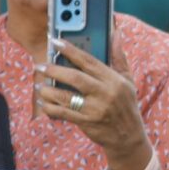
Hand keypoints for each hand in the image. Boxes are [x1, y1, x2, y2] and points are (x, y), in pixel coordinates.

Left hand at [37, 43, 151, 169]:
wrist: (128, 136)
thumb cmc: (126, 105)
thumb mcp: (127, 80)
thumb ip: (118, 57)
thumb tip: (115, 33)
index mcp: (114, 80)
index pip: (89, 61)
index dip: (71, 50)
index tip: (56, 42)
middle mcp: (105, 93)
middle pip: (75, 78)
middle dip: (54, 70)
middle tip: (40, 66)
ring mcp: (95, 109)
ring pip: (66, 97)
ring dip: (49, 90)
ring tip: (39, 85)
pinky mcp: (87, 123)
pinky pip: (63, 113)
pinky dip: (50, 107)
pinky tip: (44, 102)